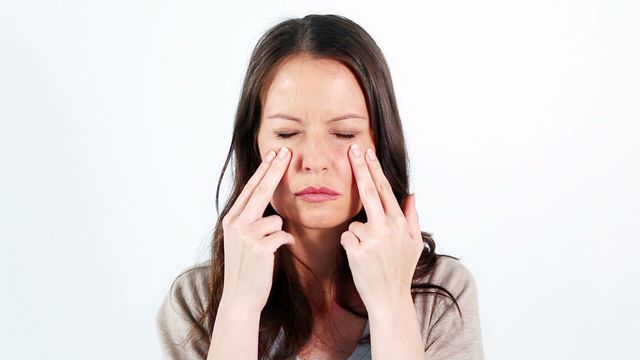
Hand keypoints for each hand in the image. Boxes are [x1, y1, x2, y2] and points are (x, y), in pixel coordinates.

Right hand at [220, 146, 293, 311]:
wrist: (240, 297)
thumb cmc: (247, 268)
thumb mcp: (242, 240)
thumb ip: (251, 221)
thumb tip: (268, 207)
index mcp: (231, 219)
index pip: (250, 189)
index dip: (264, 170)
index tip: (274, 154)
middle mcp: (236, 223)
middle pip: (261, 190)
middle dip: (275, 169)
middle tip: (286, 152)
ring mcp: (247, 235)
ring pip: (275, 218)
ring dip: (278, 233)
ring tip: (268, 249)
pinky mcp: (260, 248)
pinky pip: (283, 235)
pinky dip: (285, 243)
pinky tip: (277, 253)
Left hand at [340, 144, 423, 311]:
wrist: (390, 298)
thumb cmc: (401, 270)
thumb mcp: (414, 243)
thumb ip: (412, 216)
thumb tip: (411, 194)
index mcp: (400, 224)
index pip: (386, 190)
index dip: (374, 170)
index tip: (367, 153)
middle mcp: (387, 228)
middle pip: (370, 192)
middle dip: (360, 168)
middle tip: (351, 150)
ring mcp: (372, 240)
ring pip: (355, 223)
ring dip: (358, 235)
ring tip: (370, 254)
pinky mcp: (357, 252)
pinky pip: (347, 238)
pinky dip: (351, 246)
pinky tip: (361, 259)